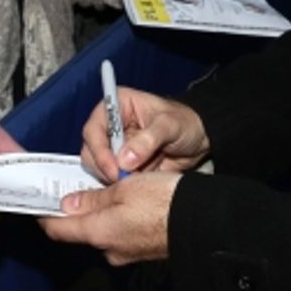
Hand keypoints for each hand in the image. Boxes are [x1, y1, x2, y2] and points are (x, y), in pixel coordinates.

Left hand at [41, 171, 180, 264]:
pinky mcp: (143, 251)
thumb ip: (94, 197)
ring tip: (106, 187)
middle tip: (75, 184)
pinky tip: (128, 201)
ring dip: (100, 211)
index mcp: (99, 232)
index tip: (37, 201)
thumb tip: (69, 204)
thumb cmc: (164, 200)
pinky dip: (117, 218)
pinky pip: (121, 233)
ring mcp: (127, 253)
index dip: (45, 215)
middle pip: (81, 229)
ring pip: (103, 230)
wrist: (203, 221)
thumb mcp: (125, 187)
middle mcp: (109, 249)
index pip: (58, 229)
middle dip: (77, 209)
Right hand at [78, 87, 209, 181]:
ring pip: (99, 167)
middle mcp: (111, 126)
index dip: (98, 149)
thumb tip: (124, 159)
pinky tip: (140, 181)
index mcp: (117, 105)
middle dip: (106, 167)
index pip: (93, 128)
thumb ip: (148, 140)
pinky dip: (123, 184)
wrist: (199, 140)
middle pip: (91, 151)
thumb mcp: (169, 125)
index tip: (113, 168)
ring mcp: (115, 147)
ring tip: (141, 176)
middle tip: (125, 179)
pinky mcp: (122, 164)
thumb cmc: (185, 122)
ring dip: (116, 177)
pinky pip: (112, 178)